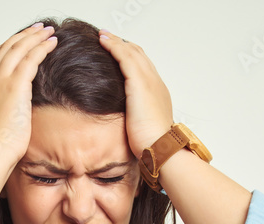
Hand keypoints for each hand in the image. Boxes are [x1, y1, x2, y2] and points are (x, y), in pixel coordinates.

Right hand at [0, 23, 57, 163]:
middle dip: (24, 36)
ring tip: (48, 32)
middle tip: (37, 30)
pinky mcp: (15, 85)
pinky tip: (52, 43)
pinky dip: (42, 47)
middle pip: (6, 47)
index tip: (20, 42)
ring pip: (19, 48)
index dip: (8, 46)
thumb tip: (5, 114)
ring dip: (35, 36)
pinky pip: (31, 57)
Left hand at [97, 29, 173, 156]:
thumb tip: (125, 122)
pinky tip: (104, 42)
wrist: (160, 147)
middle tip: (108, 37)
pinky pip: (125, 57)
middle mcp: (155, 82)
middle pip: (139, 55)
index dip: (130, 56)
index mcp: (156, 92)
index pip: (143, 67)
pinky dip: (114, 47)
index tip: (118, 51)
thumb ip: (134, 118)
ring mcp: (149, 81)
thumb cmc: (151, 144)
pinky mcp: (139, 83)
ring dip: (116, 41)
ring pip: (132, 52)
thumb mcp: (141, 126)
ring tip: (103, 35)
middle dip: (123, 44)